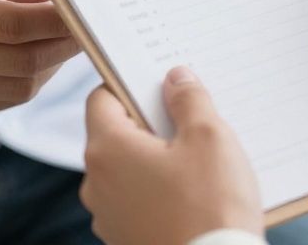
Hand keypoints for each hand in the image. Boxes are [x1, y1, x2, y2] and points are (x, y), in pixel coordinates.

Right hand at [0, 0, 81, 119]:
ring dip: (52, 64)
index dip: (58, 20)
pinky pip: (7, 99)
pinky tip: (36, 55)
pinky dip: (31, 79)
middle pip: (23, 61)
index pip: (14, 25)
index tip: (87, 9)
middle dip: (65, 44)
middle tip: (87, 25)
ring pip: (22, 86)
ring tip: (61, 37)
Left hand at [82, 67, 262, 244]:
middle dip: (151, 122)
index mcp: (107, 150)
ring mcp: (108, 216)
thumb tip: (175, 78)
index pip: (101, 98)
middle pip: (116, 134)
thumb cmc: (210, 207)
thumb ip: (189, 99)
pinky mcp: (125, 239)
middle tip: (191, 120)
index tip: (160, 82)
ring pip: (128, 169)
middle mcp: (96, 183)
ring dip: (156, 159)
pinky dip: (158, 190)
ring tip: (199, 161)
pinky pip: (137, 200)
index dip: (129, 83)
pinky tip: (194, 194)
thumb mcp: (210, 138)